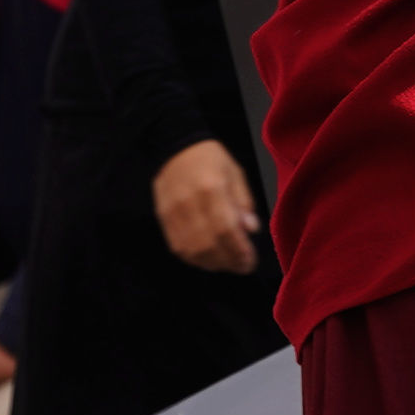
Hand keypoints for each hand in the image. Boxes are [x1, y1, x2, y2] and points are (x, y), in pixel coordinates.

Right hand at [151, 139, 264, 278]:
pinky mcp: (163, 219)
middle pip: (208, 244)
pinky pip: (179, 248)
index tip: (250, 260)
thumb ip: (244, 203)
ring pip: (192, 251)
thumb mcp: (236, 174)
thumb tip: (251, 230)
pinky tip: (209, 259)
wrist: (175, 147)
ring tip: (228, 264)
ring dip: (213, 263)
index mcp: (211, 188)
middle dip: (228, 261)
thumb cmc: (211, 159)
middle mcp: (189, 204)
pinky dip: (195, 259)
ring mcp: (173, 213)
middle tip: (243, 266)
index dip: (239, 250)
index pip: (225, 229)